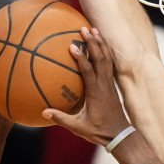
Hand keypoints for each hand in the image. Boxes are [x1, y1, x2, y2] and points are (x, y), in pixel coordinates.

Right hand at [44, 26, 129, 145]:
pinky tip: (101, 45)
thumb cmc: (98, 131)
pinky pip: (110, 64)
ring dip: (101, 43)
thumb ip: (61, 119)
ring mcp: (110, 83)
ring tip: (94, 29)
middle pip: (100, 58)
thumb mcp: (78, 127)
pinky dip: (106, 52)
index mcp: (96, 92)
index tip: (71, 45)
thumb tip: (43, 113)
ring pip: (107, 58)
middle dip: (92, 42)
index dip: (80, 57)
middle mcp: (104, 84)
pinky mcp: (112, 85)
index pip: (88, 71)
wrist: (120, 135)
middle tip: (83, 28)